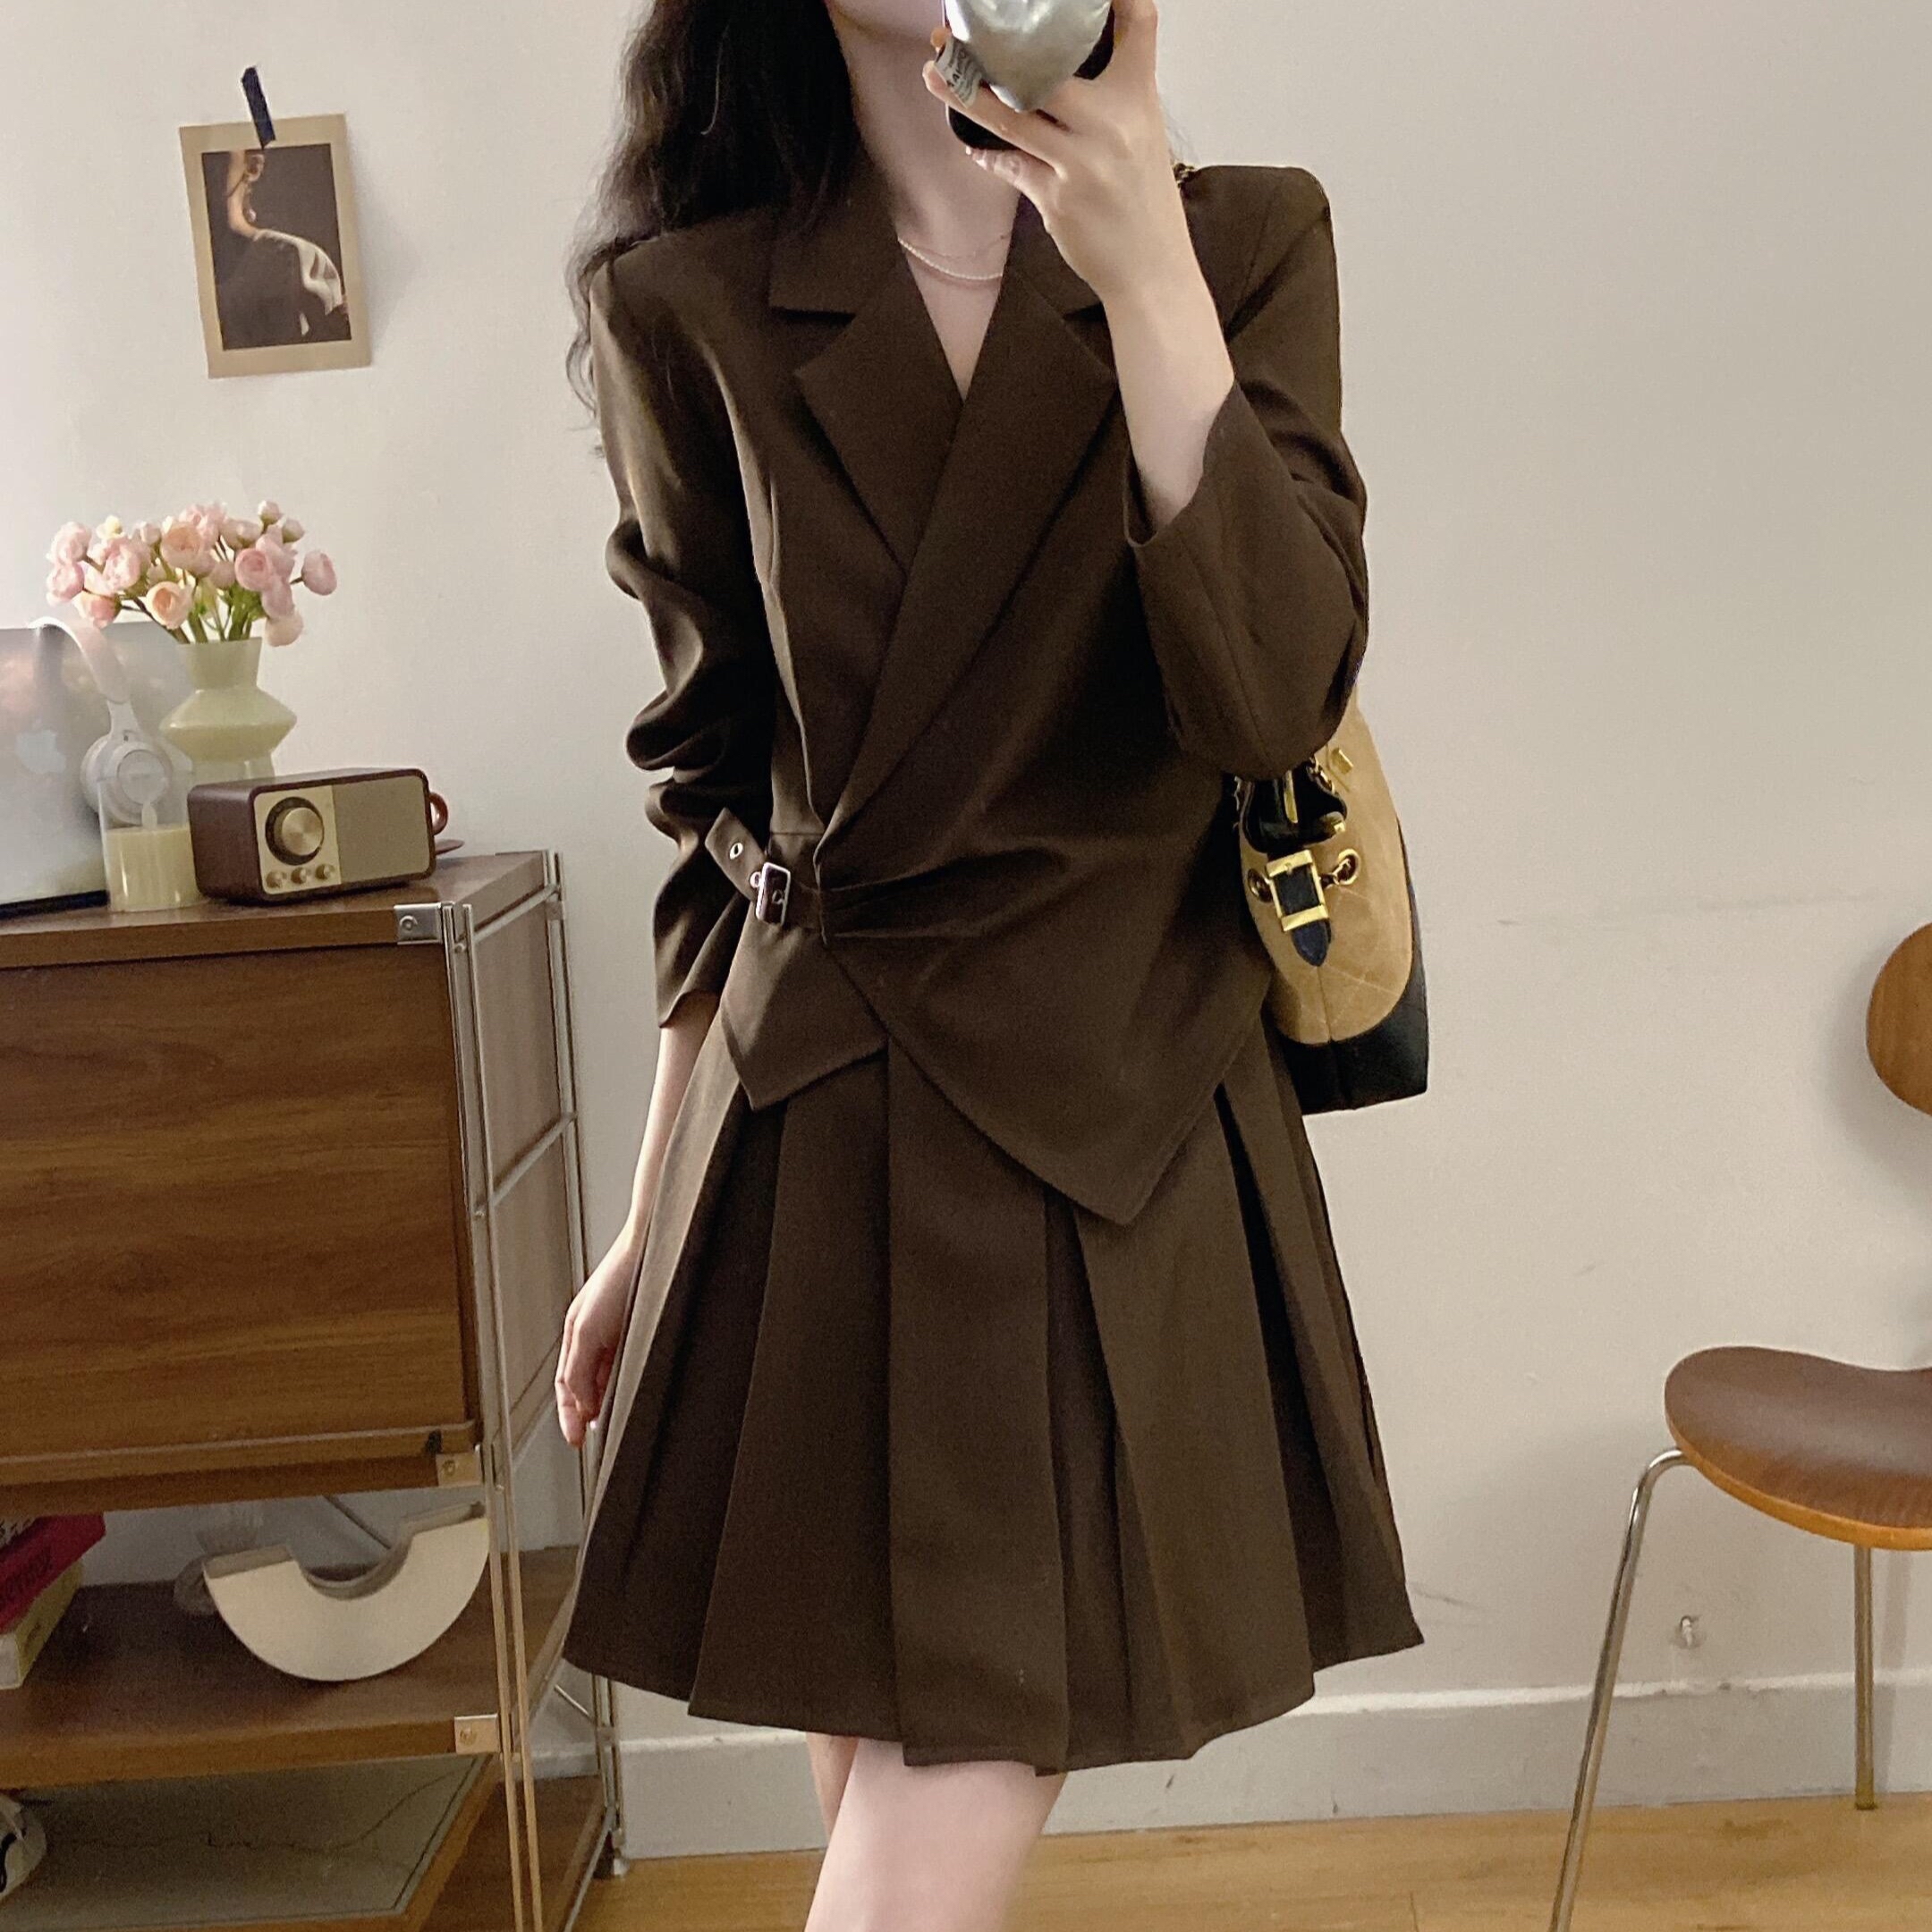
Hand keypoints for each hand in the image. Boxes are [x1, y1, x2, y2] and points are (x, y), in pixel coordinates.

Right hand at [555, 1231, 644, 1448]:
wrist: (655, 1247)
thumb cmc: (620, 1278)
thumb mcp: (588, 1331)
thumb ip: (579, 1371)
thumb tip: (581, 1406)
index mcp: (576, 1334)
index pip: (567, 1385)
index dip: (569, 1414)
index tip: (575, 1441)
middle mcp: (595, 1335)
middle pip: (585, 1384)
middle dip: (586, 1411)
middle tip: (592, 1440)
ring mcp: (620, 1332)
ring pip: (607, 1378)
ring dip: (606, 1401)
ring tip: (611, 1426)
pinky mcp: (642, 1330)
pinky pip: (628, 1367)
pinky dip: (624, 1386)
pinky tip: (633, 1397)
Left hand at [922, 0, 1192, 308]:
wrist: (1152, 271)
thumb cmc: (1145, 203)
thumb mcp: (1145, 135)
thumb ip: (1112, 97)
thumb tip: (1059, 70)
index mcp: (1140, 98)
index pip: (1138, 24)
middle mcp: (1112, 124)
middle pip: (1046, 67)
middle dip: (995, 48)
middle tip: (953, 35)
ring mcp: (1082, 162)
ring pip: (1011, 116)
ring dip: (966, 94)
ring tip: (936, 75)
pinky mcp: (1056, 198)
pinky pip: (1009, 165)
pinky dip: (987, 154)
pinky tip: (971, 142)